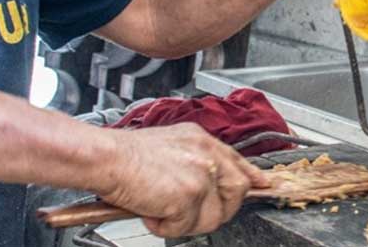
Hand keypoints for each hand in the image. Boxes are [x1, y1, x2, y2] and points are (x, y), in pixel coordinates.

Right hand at [100, 124, 268, 237]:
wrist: (106, 157)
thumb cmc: (127, 154)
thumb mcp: (172, 144)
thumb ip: (194, 159)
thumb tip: (206, 182)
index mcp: (202, 140)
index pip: (239, 162)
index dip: (251, 178)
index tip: (261, 186)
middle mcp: (207, 155)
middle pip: (237, 192)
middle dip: (217, 210)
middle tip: (188, 212)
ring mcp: (200, 176)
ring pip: (212, 217)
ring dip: (185, 221)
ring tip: (161, 209)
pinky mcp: (188, 196)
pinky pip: (184, 227)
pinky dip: (165, 226)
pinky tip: (151, 211)